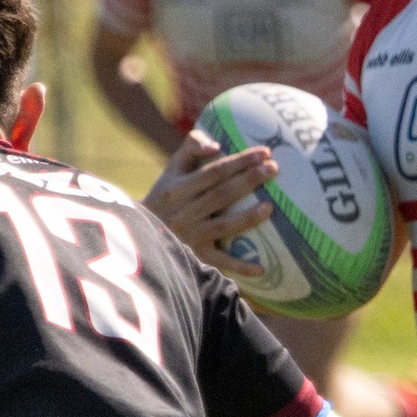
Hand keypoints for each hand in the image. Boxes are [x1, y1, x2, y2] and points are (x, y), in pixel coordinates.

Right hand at [142, 128, 276, 277]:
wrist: (142, 233)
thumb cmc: (167, 195)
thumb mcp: (173, 168)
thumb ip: (192, 147)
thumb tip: (217, 146)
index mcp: (177, 188)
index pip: (214, 171)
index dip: (240, 161)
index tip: (264, 152)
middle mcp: (182, 212)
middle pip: (222, 194)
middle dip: (249, 180)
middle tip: (274, 168)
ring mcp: (189, 236)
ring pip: (223, 226)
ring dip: (247, 217)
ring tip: (270, 206)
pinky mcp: (195, 256)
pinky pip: (220, 262)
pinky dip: (240, 267)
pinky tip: (262, 269)